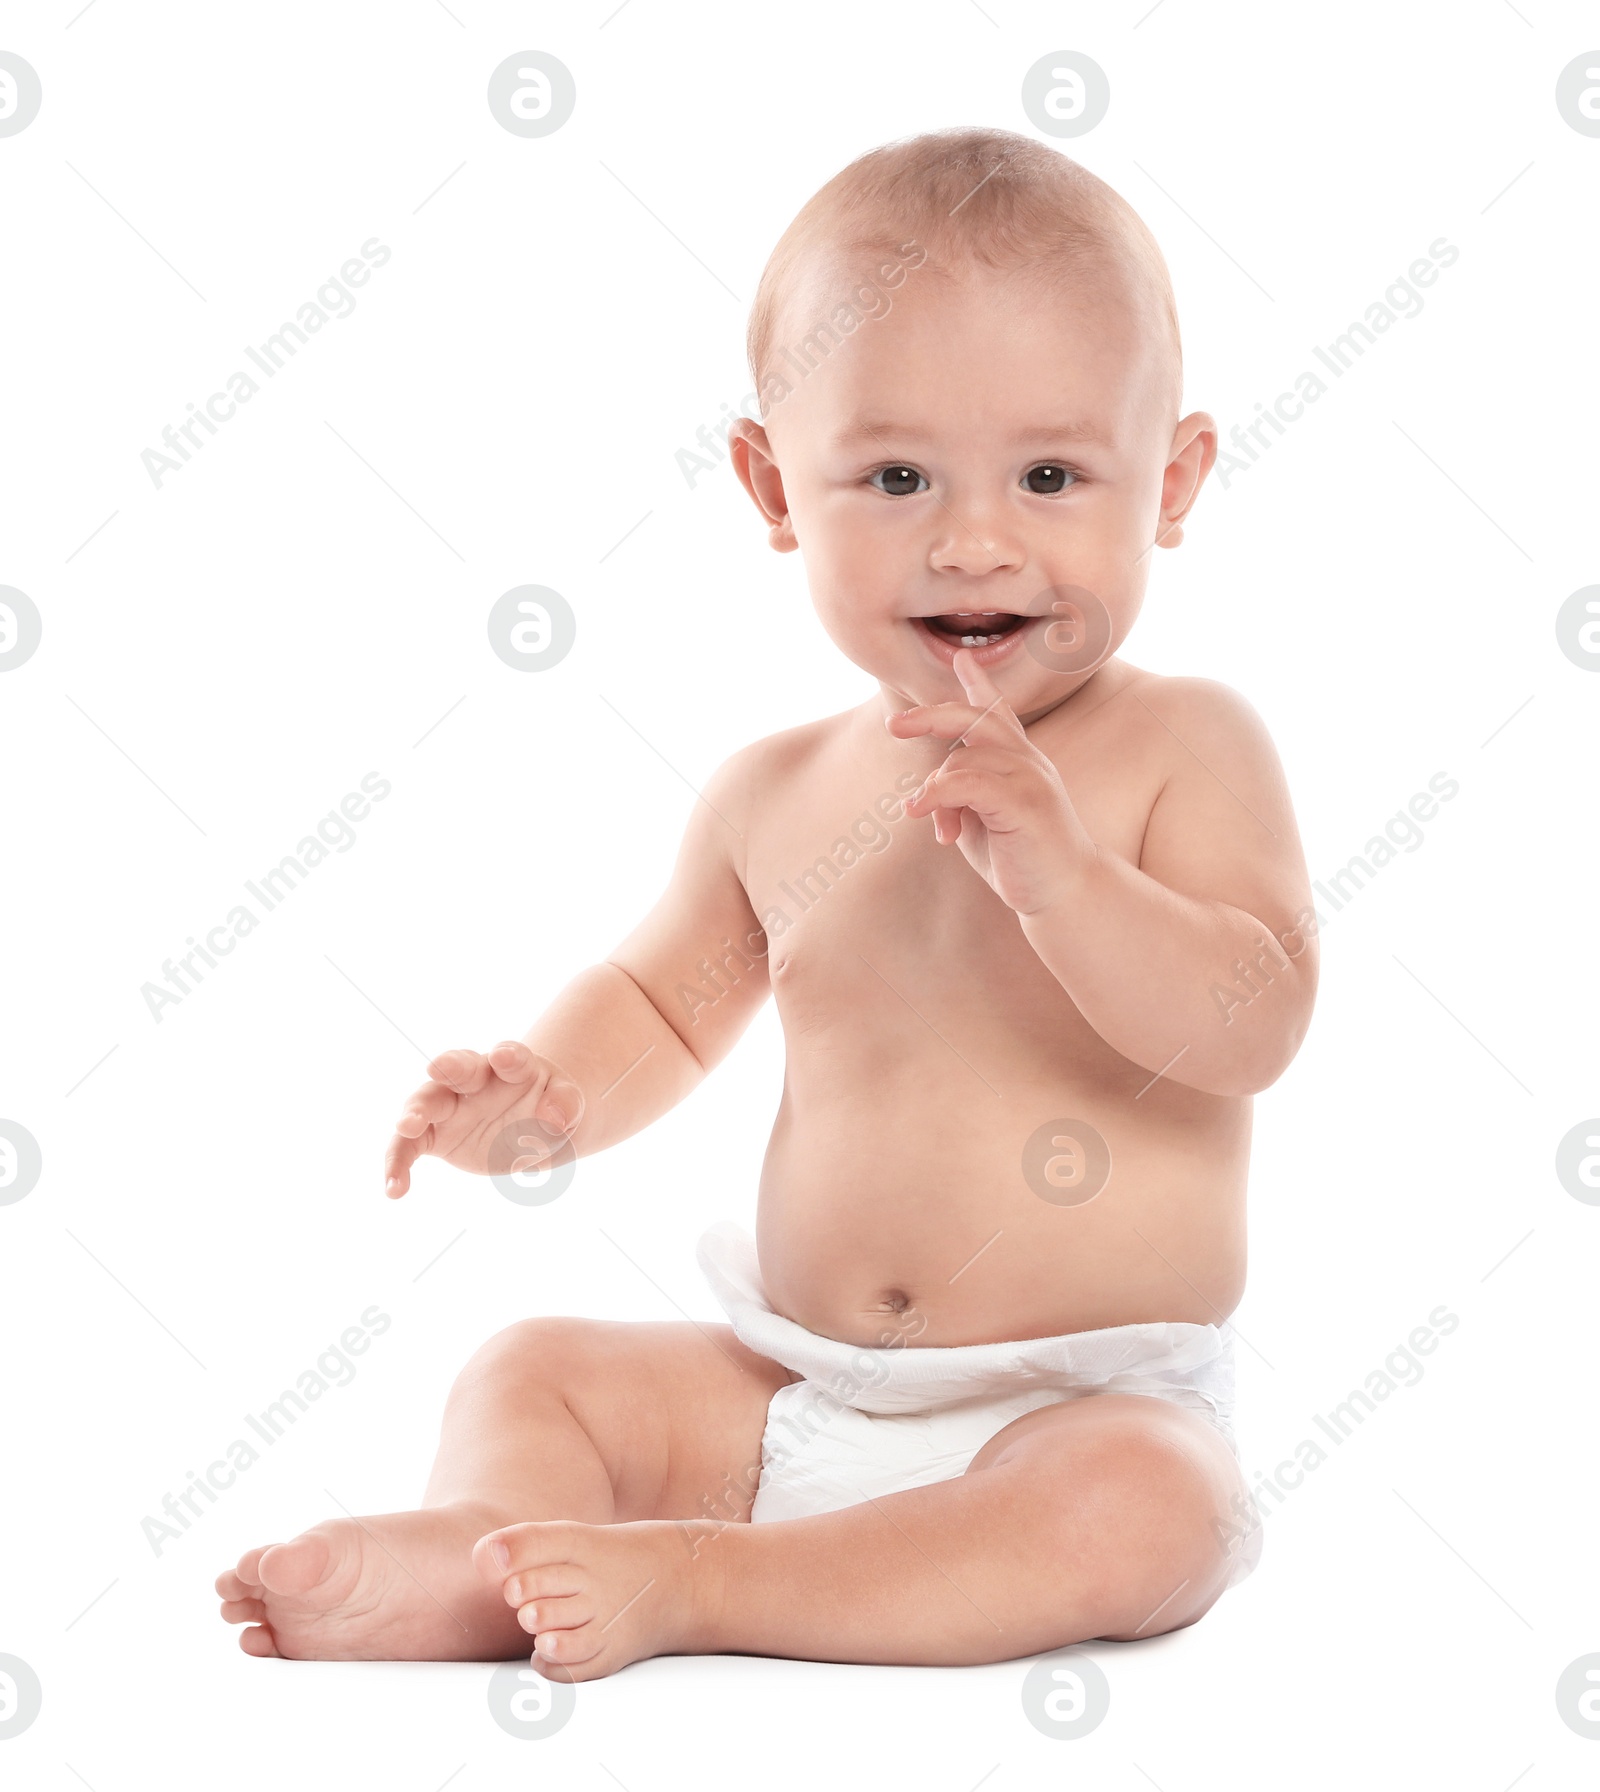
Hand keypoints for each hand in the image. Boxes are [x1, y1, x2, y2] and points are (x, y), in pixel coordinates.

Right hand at [383, 1042, 583, 1197]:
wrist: (532, 1129)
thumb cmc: (549, 1107)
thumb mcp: (567, 1105)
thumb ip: (565, 1105)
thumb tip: (553, 1118)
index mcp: (514, 1068)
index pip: (511, 1057)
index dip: (508, 1056)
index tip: (504, 1056)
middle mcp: (476, 1080)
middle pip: (461, 1067)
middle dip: (450, 1065)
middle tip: (438, 1068)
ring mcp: (451, 1106)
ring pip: (426, 1101)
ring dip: (414, 1112)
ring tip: (406, 1126)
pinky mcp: (434, 1135)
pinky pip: (409, 1146)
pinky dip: (397, 1164)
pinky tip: (394, 1189)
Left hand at [887, 649, 1096, 915]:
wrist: (1066, 893)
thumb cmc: (1022, 857)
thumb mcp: (982, 822)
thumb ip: (959, 798)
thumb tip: (923, 796)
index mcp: (1019, 761)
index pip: (998, 712)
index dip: (979, 684)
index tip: (962, 659)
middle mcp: (1027, 760)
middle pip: (974, 719)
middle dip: (929, 716)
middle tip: (893, 725)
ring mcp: (1029, 778)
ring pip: (962, 758)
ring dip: (934, 790)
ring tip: (930, 822)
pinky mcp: (1025, 802)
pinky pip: (969, 782)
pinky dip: (937, 794)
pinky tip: (920, 811)